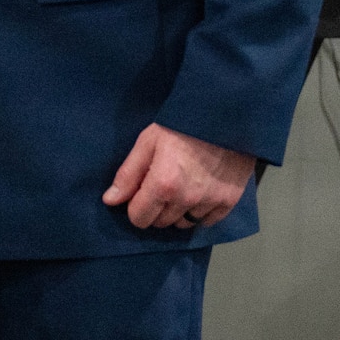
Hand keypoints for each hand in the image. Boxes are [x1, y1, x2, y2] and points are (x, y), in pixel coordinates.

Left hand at [103, 123, 254, 229]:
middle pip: (161, 222)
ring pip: (184, 223)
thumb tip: (110, 200)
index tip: (139, 194)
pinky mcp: (229, 201)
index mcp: (163, 184)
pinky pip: (208, 221)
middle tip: (159, 186)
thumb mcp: (147, 143)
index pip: (139, 218)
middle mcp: (186, 199)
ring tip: (180, 188)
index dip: (135, 207)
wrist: (222, 116)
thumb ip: (128, 175)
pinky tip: (197, 194)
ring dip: (177, 212)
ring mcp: (210, 202)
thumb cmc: (181, 125)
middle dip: (155, 208)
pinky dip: (200, 213)